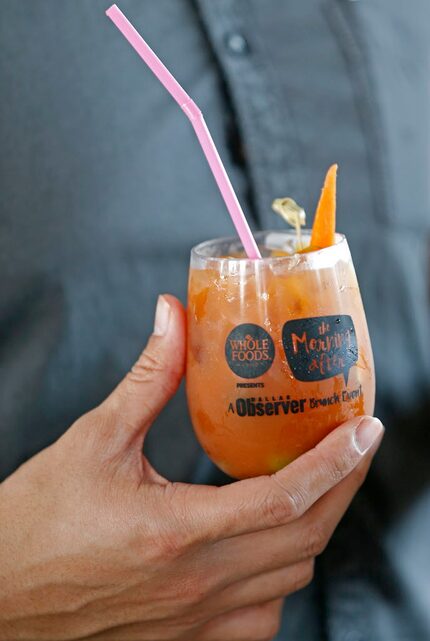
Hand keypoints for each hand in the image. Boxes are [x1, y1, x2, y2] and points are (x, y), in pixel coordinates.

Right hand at [0, 295, 382, 640]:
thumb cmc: (37, 520)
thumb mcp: (94, 439)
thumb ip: (147, 377)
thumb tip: (172, 316)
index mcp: (176, 531)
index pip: (285, 499)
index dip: (335, 461)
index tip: (365, 427)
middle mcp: (196, 583)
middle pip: (305, 538)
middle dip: (343, 486)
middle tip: (355, 442)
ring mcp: (195, 619)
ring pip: (291, 580)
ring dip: (316, 527)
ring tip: (319, 481)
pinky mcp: (185, 639)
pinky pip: (262, 618)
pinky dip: (282, 577)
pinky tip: (270, 545)